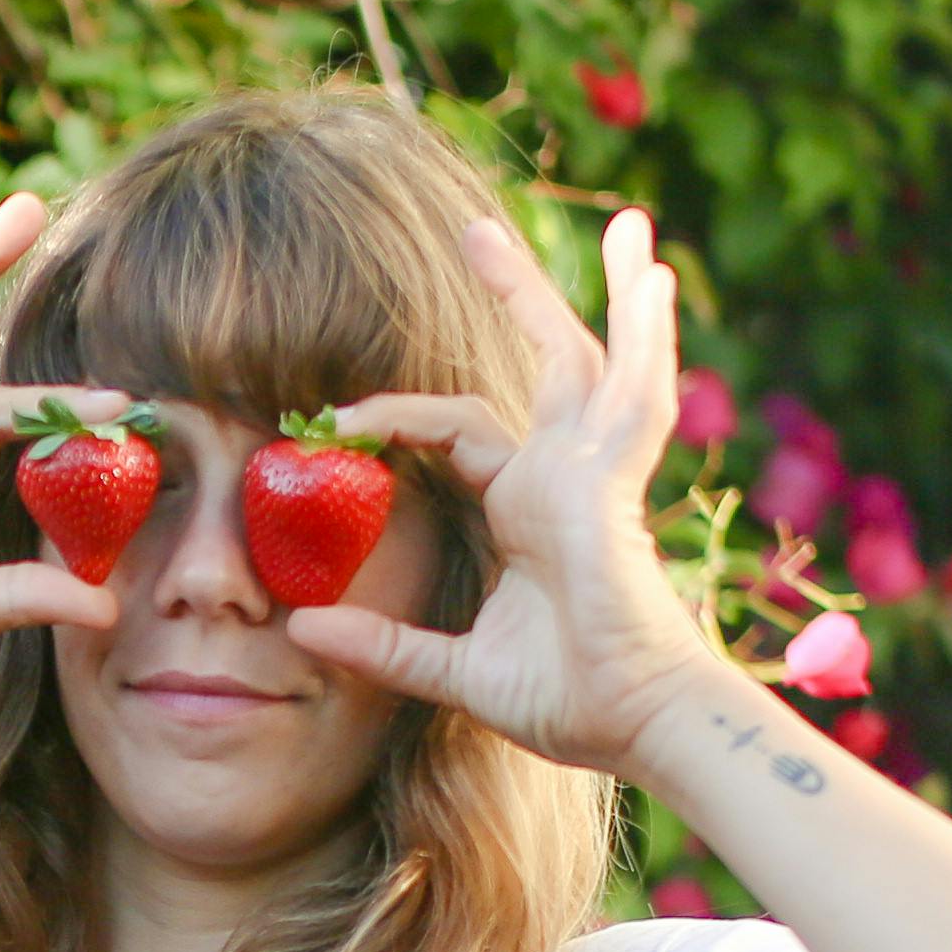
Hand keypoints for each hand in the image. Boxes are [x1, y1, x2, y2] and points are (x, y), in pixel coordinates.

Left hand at [286, 210, 741, 784]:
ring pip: (592, 360)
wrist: (640, 728)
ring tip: (626, 224)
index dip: (395, 421)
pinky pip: (631, 398)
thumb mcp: (455, 672)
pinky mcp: (611, 486)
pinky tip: (651, 282)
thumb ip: (384, 646)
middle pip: (541, 364)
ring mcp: (594, 476)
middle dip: (516, 294)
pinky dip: (644, 340)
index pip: (456, 434)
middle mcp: (563, 479)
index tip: (332, 422)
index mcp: (526, 510)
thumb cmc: (570, 703)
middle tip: (474, 230)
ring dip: (603, 293)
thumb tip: (300, 630)